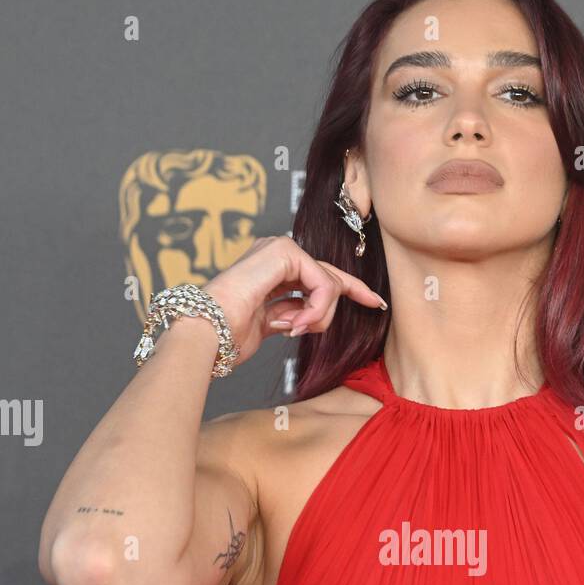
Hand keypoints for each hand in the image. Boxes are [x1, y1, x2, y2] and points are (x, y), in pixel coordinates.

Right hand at [202, 236, 387, 368]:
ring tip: (297, 331)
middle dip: (354, 292)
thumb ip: (290, 315)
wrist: (207, 334)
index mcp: (269, 268)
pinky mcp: (284, 252)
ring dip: (321, 315)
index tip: (374, 302)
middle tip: (376, 304)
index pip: (317, 276)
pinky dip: (318, 308)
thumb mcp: (268, 325)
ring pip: (328, 282)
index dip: (347, 289)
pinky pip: (323, 284)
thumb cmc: (227, 335)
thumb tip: (308, 318)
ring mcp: (278, 249)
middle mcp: (274, 253)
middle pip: (328, 275)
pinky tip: (298, 324)